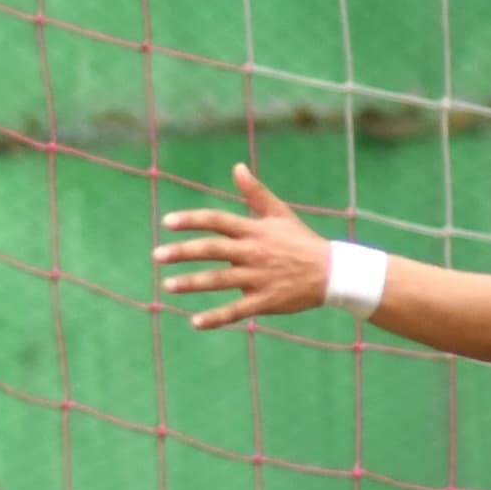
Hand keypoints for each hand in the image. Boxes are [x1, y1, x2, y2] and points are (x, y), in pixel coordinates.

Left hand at [153, 165, 331, 331]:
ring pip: (220, 280)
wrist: (333, 273)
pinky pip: (237, 310)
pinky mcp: (265, 301)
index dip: (192, 220)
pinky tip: (194, 322)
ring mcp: (259, 278)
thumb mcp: (280, 213)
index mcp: (254, 230)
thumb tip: (237, 166)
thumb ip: (255, 193)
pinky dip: (216, 318)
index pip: (218, 221)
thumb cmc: (301, 241)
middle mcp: (254, 252)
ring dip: (193, 283)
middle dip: (183, 252)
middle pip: (213, 249)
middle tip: (157, 256)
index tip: (167, 222)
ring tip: (167, 286)